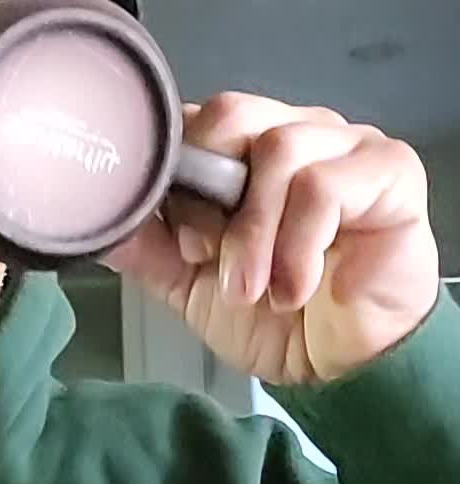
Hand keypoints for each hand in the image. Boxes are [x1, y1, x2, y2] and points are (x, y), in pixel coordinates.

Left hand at [100, 93, 440, 384]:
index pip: (195, 120)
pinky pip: (327, 185)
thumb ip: (146, 245)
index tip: (177, 240)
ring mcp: (347, 146)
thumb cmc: (280, 319)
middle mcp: (298, 133)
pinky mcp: (390, 172)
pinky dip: (300, 246)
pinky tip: (298, 288)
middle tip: (206, 256)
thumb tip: (93, 218)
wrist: (344, 371)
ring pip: (279, 150)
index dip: (173, 172)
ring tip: (255, 289)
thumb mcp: (192, 283)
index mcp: (249, 149)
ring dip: (254, 233)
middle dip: (208, 196)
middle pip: (232, 112)